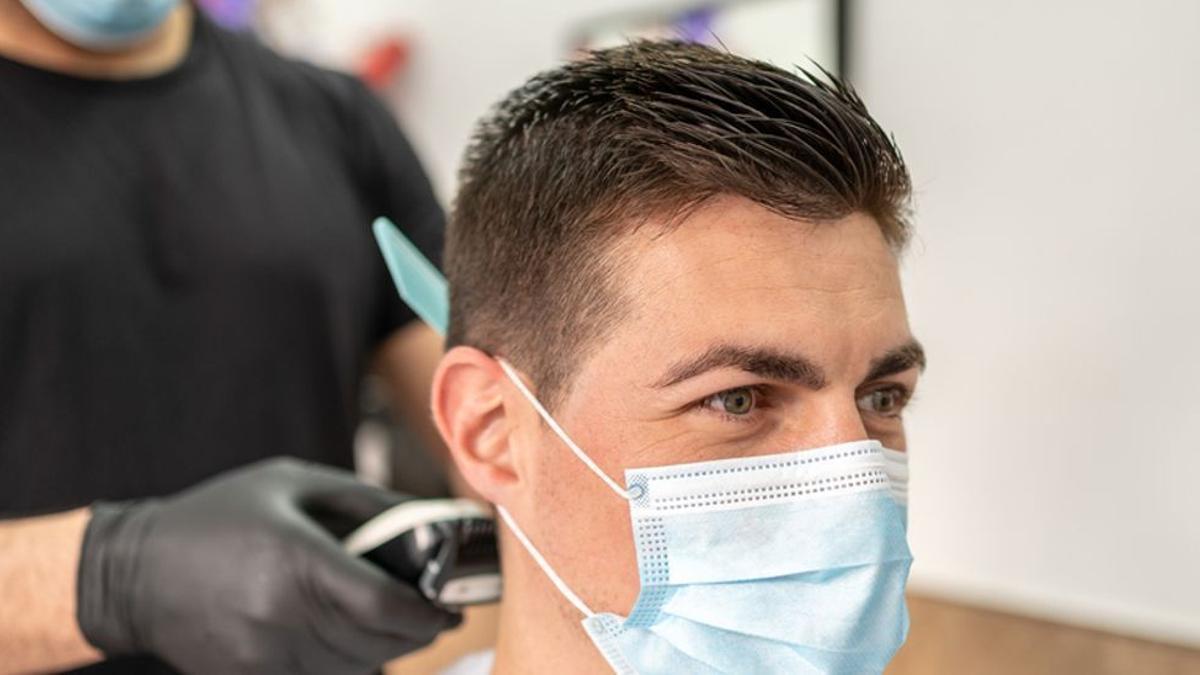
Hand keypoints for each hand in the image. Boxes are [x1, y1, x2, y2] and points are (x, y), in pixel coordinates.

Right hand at [76, 458, 460, 673]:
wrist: (133, 571)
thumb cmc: (218, 515)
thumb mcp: (292, 484)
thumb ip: (364, 501)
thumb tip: (426, 522)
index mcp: (295, 560)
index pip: (383, 604)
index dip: (429, 612)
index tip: (453, 605)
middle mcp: (280, 615)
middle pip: (378, 642)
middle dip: (419, 632)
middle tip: (439, 614)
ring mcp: (262, 655)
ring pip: (355, 666)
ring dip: (388, 650)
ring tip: (400, 624)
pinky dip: (349, 663)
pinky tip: (355, 639)